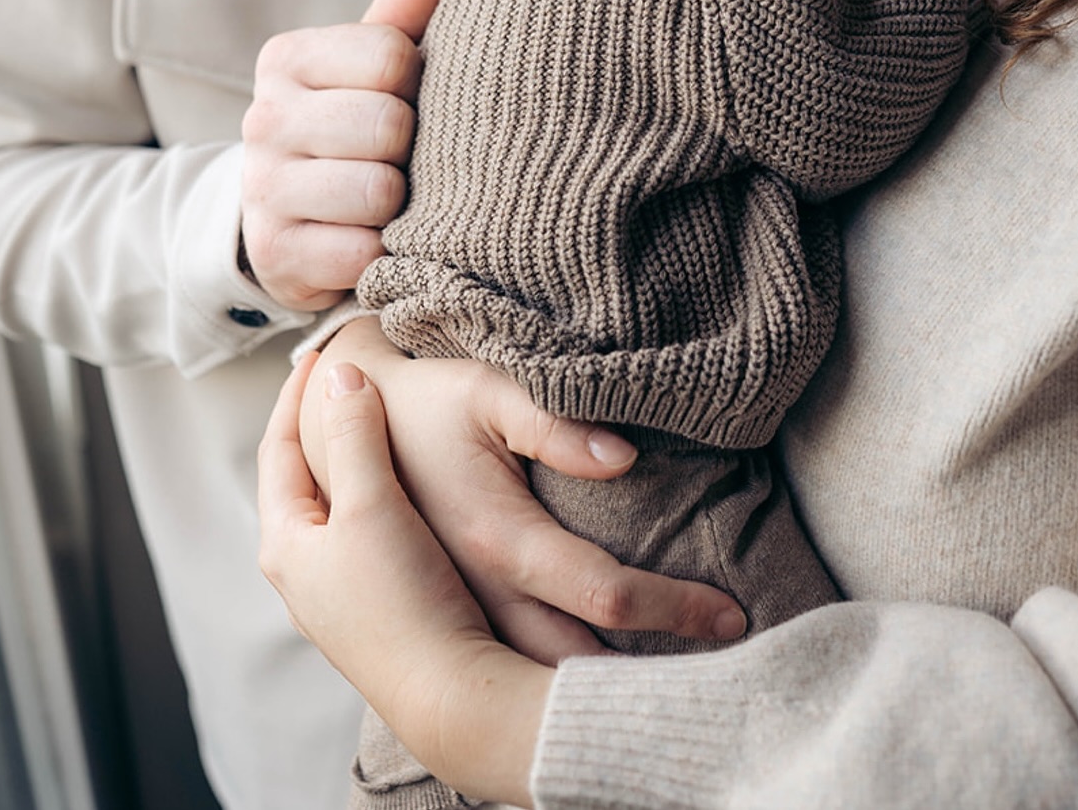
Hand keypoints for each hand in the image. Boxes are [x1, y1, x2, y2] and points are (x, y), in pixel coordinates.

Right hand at [239, 0, 442, 308]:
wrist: (290, 215)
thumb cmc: (352, 124)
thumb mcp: (367, 69)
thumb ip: (397, 26)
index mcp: (288, 59)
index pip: (391, 55)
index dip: (420, 81)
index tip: (412, 98)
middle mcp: (263, 118)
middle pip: (388, 124)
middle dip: (413, 146)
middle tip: (404, 156)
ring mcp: (263, 189)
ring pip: (378, 192)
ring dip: (400, 203)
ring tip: (391, 198)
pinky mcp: (275, 254)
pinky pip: (364, 254)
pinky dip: (383, 252)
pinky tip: (372, 239)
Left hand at [260, 354, 549, 806]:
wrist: (449, 689)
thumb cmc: (403, 596)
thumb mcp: (372, 503)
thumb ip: (352, 434)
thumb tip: (339, 376)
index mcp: (286, 541)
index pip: (276, 449)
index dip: (295, 395)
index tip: (319, 352)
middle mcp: (302, 569)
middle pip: (303, 475)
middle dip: (321, 424)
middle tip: (348, 378)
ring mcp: (338, 591)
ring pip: (337, 504)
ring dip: (352, 458)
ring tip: (378, 419)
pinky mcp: (376, 606)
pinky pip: (366, 530)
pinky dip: (378, 492)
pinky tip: (408, 485)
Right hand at [304, 318, 748, 663]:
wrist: (346, 421)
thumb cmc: (428, 397)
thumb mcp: (486, 390)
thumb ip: (556, 421)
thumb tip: (625, 458)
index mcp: (498, 538)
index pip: (606, 592)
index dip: (674, 607)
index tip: (732, 614)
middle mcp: (481, 590)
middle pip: (578, 659)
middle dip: (645, 678)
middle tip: (723, 672)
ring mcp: (464, 609)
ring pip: (543, 672)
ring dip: (604, 685)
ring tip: (677, 686)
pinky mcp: (456, 609)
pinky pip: (520, 659)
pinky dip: (565, 674)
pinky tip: (608, 675)